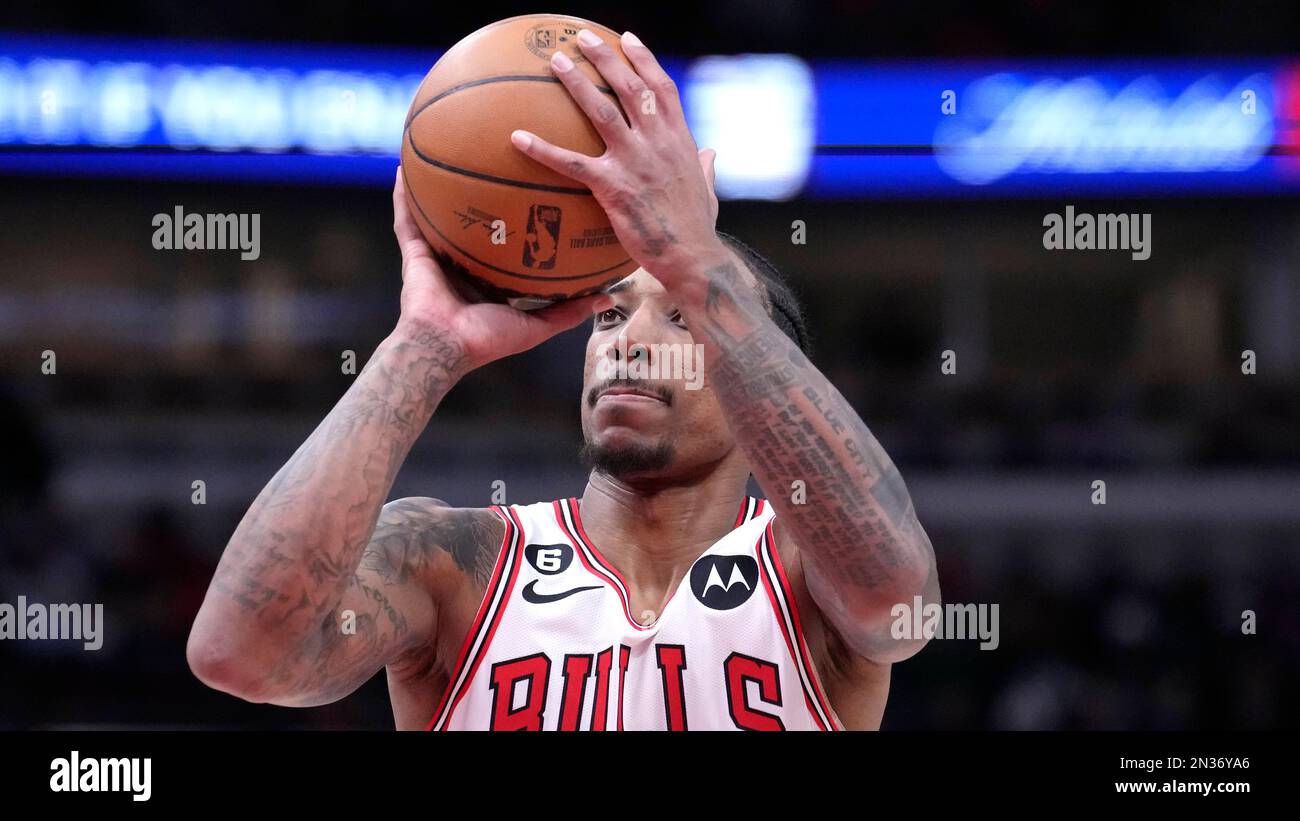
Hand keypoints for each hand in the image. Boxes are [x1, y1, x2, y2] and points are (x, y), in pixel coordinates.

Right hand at [391, 168, 609, 369]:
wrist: (445, 346)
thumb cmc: (488, 339)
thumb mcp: (536, 325)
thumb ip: (569, 311)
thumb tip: (607, 298)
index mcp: (487, 279)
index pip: (504, 245)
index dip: (518, 222)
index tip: (537, 197)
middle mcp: (461, 263)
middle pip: (472, 222)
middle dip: (481, 194)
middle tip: (498, 162)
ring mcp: (435, 255)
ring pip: (436, 213)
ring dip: (436, 186)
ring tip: (444, 153)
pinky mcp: (413, 252)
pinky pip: (405, 218)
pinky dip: (402, 195)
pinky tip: (403, 169)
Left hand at [509, 29, 725, 289]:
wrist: (693, 258)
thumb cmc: (697, 230)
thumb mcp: (708, 191)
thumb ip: (706, 167)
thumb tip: (711, 154)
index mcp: (680, 140)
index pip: (661, 88)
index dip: (643, 59)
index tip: (626, 39)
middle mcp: (658, 142)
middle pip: (629, 87)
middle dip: (605, 57)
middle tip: (581, 38)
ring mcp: (636, 162)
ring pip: (602, 112)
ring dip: (577, 84)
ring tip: (555, 63)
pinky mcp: (614, 188)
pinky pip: (571, 163)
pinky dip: (542, 148)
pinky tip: (517, 137)